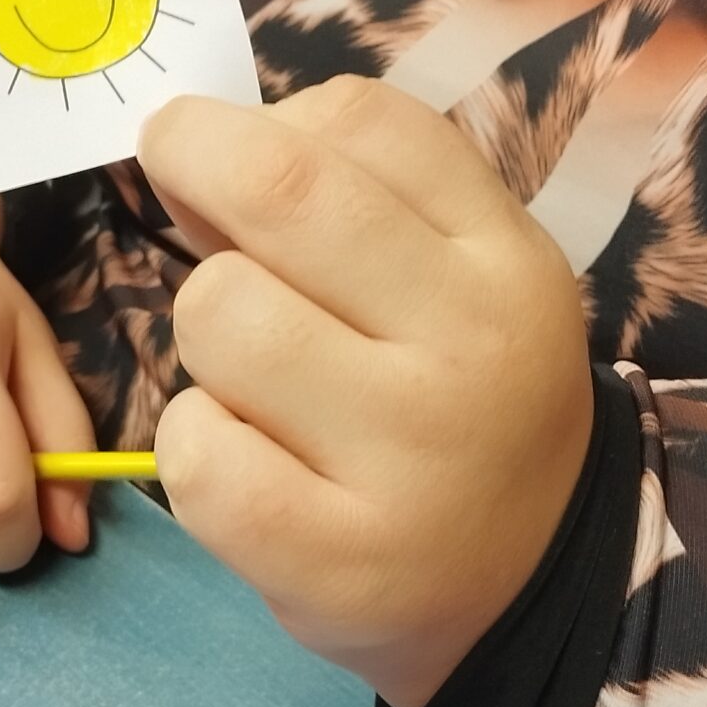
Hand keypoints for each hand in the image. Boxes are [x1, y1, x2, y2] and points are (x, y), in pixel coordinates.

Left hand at [138, 80, 593, 706]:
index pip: (363, 119)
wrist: (527, 588)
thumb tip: (191, 144)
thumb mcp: (458, 281)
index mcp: (505, 260)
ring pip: (219, 314)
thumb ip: (352, 200)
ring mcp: (408, 458)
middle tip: (179, 185)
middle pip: (281, 190)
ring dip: (201, 334)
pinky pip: (197, 452)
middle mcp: (471, 345)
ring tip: (253, 377)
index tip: (225, 152)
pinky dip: (194, 446)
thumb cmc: (458, 404)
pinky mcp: (337, 560)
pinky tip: (244, 462)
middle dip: (194, 164)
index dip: (260, 119)